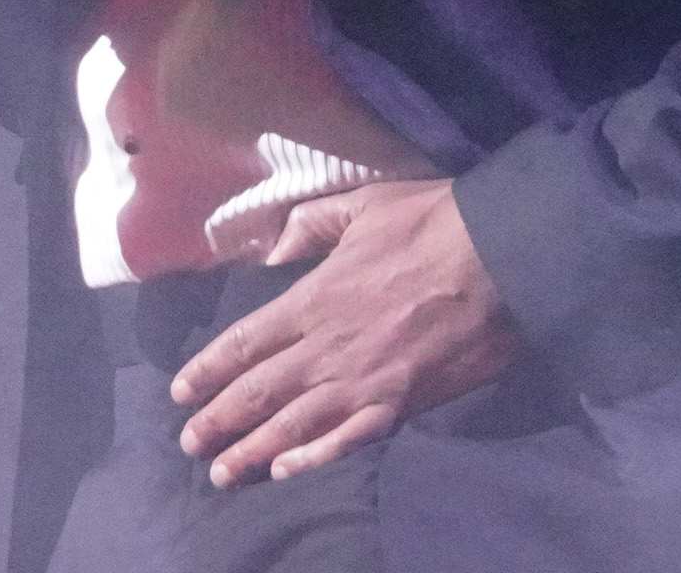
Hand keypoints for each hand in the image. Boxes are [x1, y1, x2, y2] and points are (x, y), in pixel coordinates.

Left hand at [170, 179, 517, 485]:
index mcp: (313, 298)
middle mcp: (327, 346)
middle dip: (218, 419)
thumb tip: (273, 249)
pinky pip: (350, 439)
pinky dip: (317, 458)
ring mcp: (364, 380)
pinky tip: (289, 472)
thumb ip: (310, 225)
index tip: (180, 391)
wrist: (500, 258)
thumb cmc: (432, 224)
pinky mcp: (402, 403)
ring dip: (253, 451)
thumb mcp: (360, 205)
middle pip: (259, 390)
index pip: (244, 341)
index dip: (207, 369)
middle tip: (188, 444)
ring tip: (222, 473)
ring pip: (294, 424)